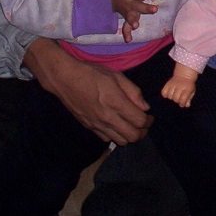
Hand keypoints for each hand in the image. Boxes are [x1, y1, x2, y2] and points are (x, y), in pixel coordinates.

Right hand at [24, 38, 151, 144]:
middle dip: (142, 132)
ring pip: (120, 141)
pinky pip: (106, 139)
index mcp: (116, 102)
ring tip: (132, 126)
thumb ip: (133, 92)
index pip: (139, 121)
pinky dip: (115, 136)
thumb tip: (145, 107)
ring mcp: (96, 124)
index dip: (149, 121)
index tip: (150, 116)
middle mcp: (107, 117)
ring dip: (129, 136)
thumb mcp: (117, 76)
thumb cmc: (92, 73)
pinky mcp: (88, 127)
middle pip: (132, 136)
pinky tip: (117, 126)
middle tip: (144, 124)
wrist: (65, 79)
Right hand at [111, 0, 157, 41]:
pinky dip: (126, 33)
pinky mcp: (126, 18)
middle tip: (154, 10)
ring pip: (130, 17)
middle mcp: (128, 3)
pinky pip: (125, 27)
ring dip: (133, 21)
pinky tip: (129, 39)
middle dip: (145, 8)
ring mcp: (127, 12)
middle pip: (136, 6)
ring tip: (136, 26)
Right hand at [162, 76, 195, 107]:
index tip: (182, 103)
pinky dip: (165, 95)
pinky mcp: (168, 84)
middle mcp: (180, 86)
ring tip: (174, 95)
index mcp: (188, 88)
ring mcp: (173, 84)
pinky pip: (163, 92)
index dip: (182, 103)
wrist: (184, 75)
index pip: (183, 99)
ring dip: (171, 98)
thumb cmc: (188, 86)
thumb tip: (186, 105)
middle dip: (177, 100)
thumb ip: (189, 99)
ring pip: (169, 96)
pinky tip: (169, 93)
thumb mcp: (192, 92)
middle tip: (179, 98)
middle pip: (176, 98)